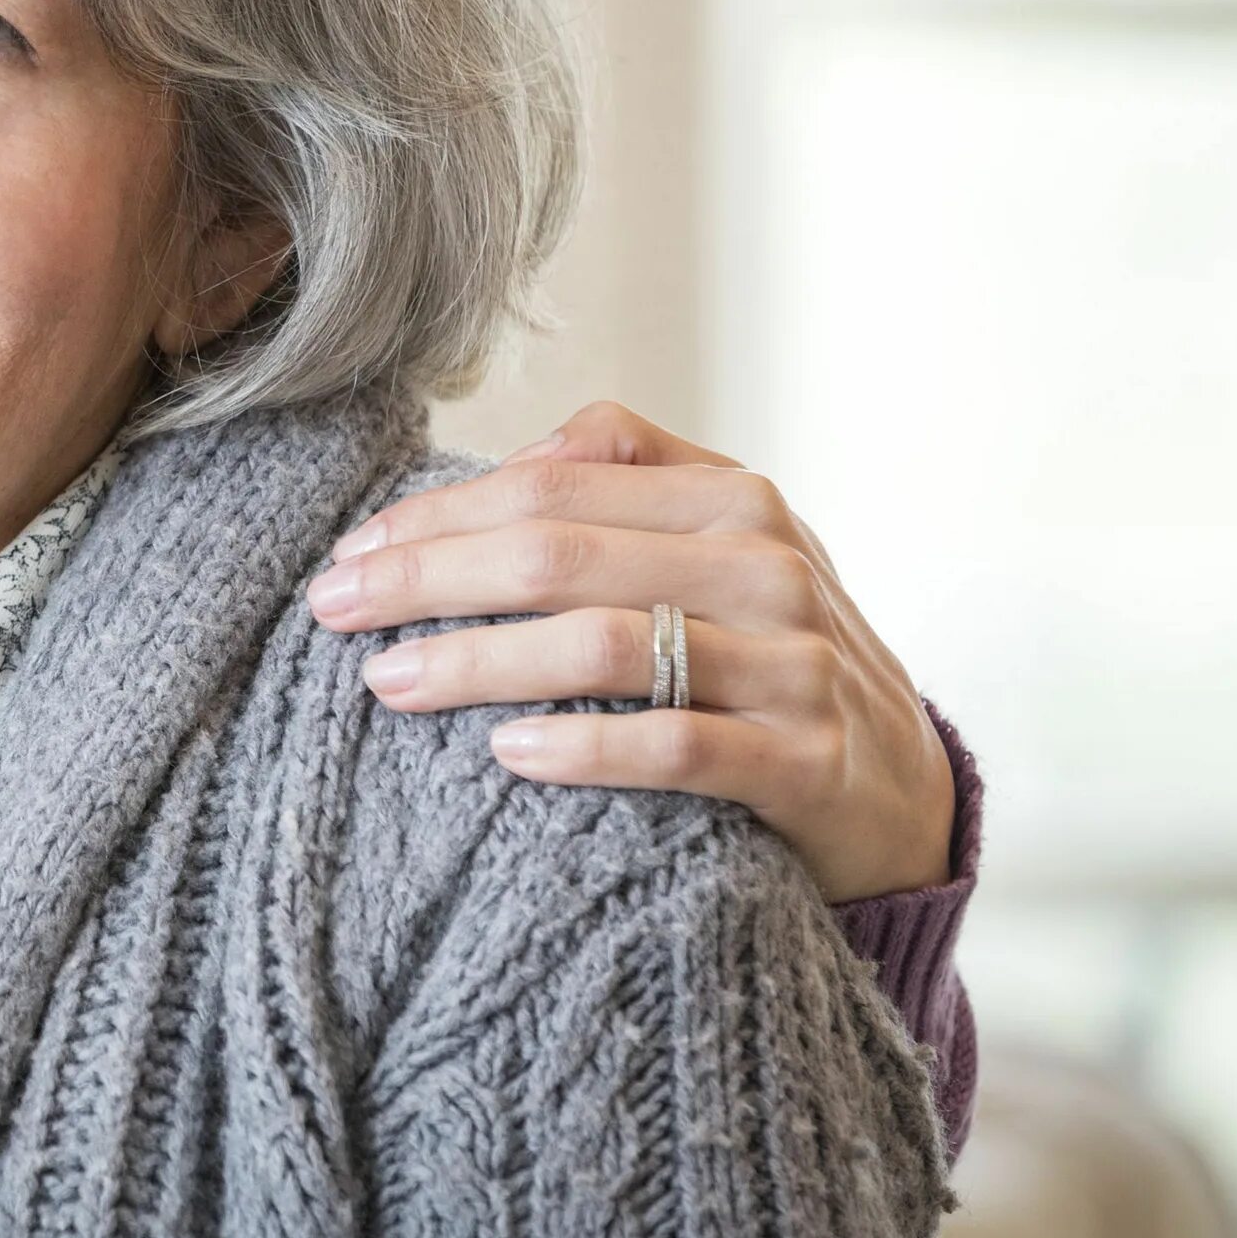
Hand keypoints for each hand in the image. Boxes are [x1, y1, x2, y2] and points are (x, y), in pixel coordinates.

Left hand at [306, 400, 954, 903]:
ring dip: (478, 661)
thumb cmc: (771, 654)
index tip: (349, 550)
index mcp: (731, 499)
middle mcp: (766, 566)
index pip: (551, 484)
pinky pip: (678, 746)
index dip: (437, 514)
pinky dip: (584, 747)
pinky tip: (504, 754)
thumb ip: (634, 474)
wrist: (904, 786)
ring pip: (606, 644)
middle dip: (428, 579)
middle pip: (560, 553)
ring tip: (386, 682)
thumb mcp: (724, 545)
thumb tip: (514, 451)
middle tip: (332, 610)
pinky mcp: (807, 761)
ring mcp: (792, 663)